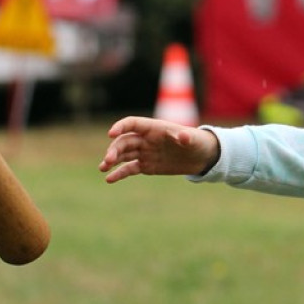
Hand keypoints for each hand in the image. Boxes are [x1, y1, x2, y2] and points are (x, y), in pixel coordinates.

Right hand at [99, 117, 219, 182]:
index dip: (121, 127)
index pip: (132, 124)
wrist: (201, 157)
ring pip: (124, 155)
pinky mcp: (146, 165)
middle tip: (108, 161)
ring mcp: (145, 152)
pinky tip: (109, 179)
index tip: (111, 134)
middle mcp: (146, 139)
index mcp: (154, 128)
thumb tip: (183, 136)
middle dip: (114, 149)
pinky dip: (119, 173)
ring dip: (112, 160)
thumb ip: (186, 138)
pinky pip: (130, 169)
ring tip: (103, 168)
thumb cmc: (197, 142)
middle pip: (124, 141)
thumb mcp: (193, 140)